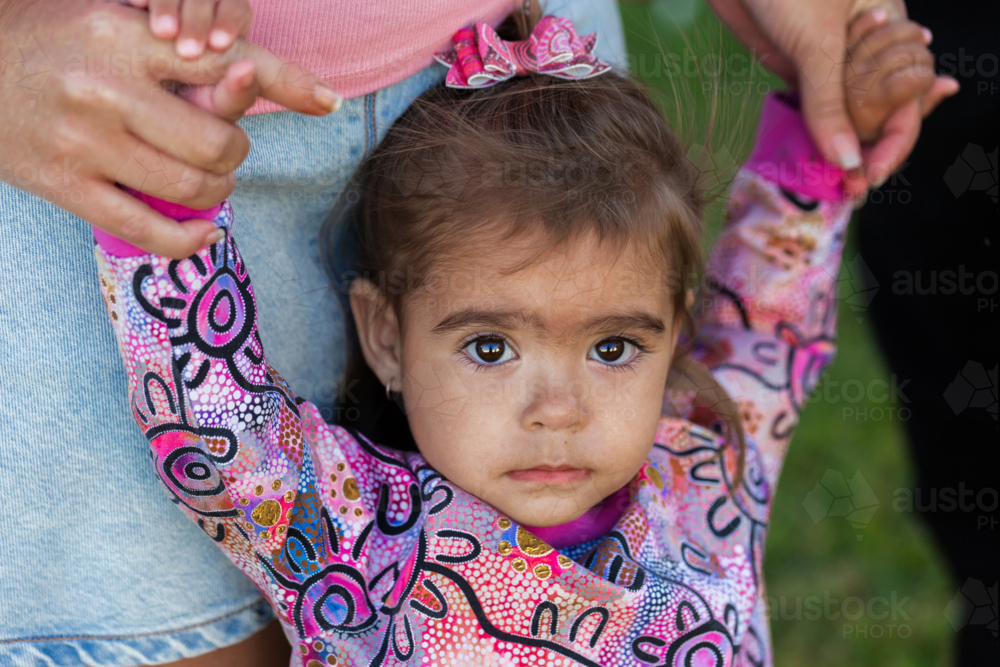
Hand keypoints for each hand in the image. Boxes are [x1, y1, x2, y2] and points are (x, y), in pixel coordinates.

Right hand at [0, 0, 339, 258]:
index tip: (328, 100)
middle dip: (236, 152)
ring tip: (208, 180)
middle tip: (223, 147)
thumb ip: (178, 52)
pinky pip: (147, 231)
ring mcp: (83, 144)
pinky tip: (204, 232)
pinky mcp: (64, 187)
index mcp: (125, 38)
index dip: (287, 82)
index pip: (228, 62)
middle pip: (219, 142)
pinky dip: (189, 239)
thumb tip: (250, 77)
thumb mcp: (113, 22)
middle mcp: (107, 90)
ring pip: (192, 189)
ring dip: (218, 192)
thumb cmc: (48, 38)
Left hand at [703, 0, 952, 193]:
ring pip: (845, 111)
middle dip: (868, 150)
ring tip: (836, 186)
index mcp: (890, 26)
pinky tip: (815, 160)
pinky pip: (813, 106)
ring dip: (840, 148)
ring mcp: (829, 57)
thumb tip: (846, 159)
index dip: (893, 141)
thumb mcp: (814, 43)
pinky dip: (814, 134)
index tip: (868, 177)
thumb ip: (829, 102)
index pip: (908, 95)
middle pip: (880, 106)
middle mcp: (865, 45)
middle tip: (850, 191)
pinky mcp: (796, 63)